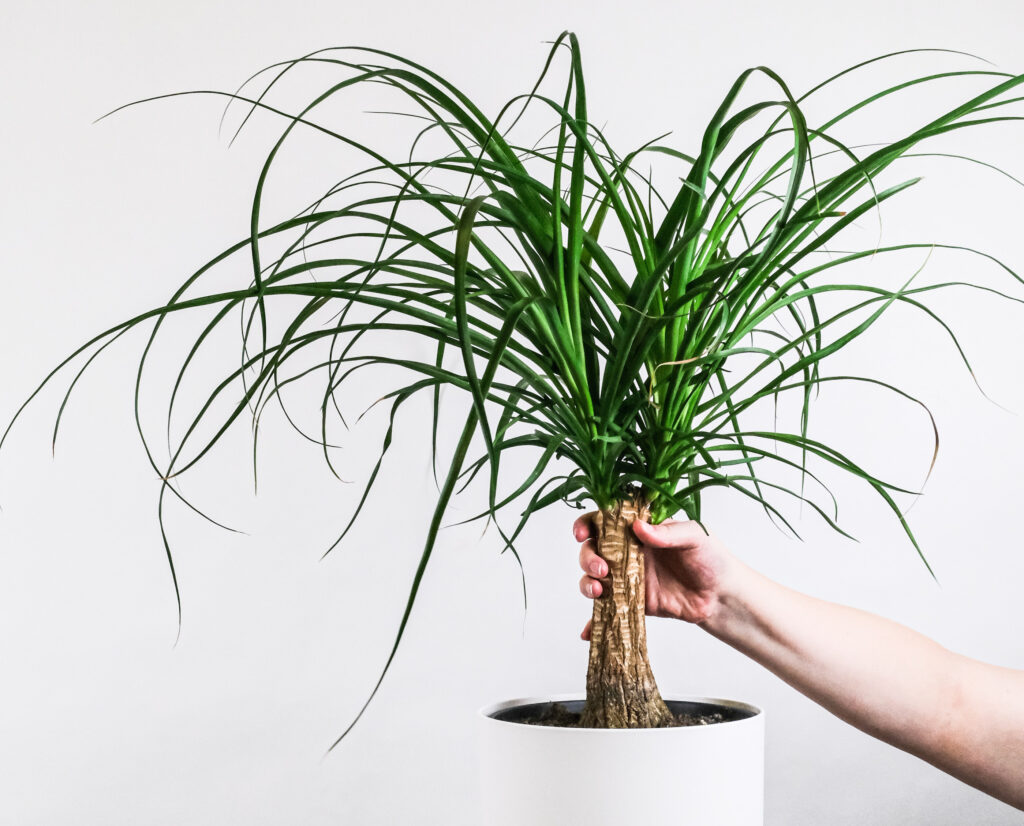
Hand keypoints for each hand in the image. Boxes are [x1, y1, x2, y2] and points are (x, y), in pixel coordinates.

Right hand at [574, 514, 736, 639]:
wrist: (721, 596)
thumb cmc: (711, 559)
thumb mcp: (695, 536)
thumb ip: (667, 532)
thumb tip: (639, 527)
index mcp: (639, 530)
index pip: (605, 521)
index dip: (587, 524)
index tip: (582, 533)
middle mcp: (628, 552)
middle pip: (592, 550)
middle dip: (587, 558)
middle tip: (601, 568)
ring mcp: (627, 579)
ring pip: (594, 578)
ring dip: (587, 583)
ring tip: (598, 591)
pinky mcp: (632, 603)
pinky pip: (607, 611)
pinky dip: (594, 622)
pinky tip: (587, 631)